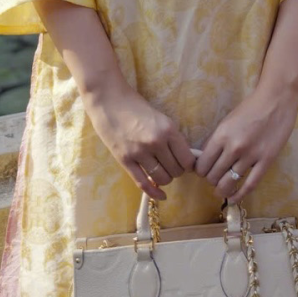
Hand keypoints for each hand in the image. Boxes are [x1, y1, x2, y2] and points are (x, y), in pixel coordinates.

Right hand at [82, 80, 196, 200]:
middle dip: (177, 171)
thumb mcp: (160, 117)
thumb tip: (184, 157)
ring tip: (162, 171)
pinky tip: (161, 196)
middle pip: (176, 171)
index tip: (185, 163)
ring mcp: (140, 153)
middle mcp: (156, 142)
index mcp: (168, 129)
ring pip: (162, 178)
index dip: (189, 164)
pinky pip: (143, 183)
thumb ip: (171, 136)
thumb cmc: (135, 105)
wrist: (108, 100)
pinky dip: (154, 192)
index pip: (187, 159)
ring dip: (165, 178)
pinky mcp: (125, 160)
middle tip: (172, 165)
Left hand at [196, 85, 297, 204]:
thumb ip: (216, 140)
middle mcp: (234, 148)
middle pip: (213, 176)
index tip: (204, 171)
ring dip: (222, 189)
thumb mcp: (227, 120)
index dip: (200, 171)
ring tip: (221, 189)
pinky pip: (250, 185)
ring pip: (229, 183)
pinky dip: (239, 195)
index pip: (203, 164)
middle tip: (215, 178)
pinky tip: (233, 199)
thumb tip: (205, 158)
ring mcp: (251, 156)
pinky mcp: (266, 161)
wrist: (277, 100)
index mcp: (221, 135)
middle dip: (211, 180)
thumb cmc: (251, 107)